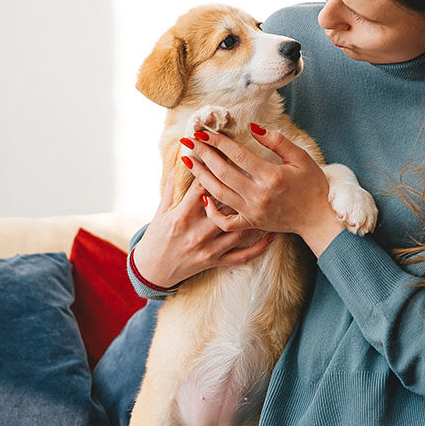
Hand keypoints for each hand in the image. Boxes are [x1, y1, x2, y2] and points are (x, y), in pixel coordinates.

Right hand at [131, 170, 274, 288]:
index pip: (202, 186)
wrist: (153, 271)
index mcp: (182, 216)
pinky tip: (271, 235)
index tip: (224, 155)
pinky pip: (242, 256)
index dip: (213, 167)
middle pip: (225, 205)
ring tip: (268, 200)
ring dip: (254, 215)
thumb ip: (171, 188)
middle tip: (257, 172)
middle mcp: (198, 232)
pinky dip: (259, 248)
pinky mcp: (216, 261)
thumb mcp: (160, 211)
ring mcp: (209, 248)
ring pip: (239, 230)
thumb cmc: (157, 237)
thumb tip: (181, 162)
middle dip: (240, 187)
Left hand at [182, 124, 344, 255]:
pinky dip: (212, 212)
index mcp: (271, 176)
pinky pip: (225, 221)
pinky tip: (203, 198)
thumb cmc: (312, 186)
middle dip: (203, 154)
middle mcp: (258, 195)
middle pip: (222, 172)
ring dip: (201, 176)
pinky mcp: (250, 223)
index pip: (237, 155)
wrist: (317, 219)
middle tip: (188, 141)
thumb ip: (278, 141)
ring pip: (219, 193)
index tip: (203, 132)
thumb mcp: (302, 158)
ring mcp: (252, 211)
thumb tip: (254, 127)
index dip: (217, 142)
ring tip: (188, 161)